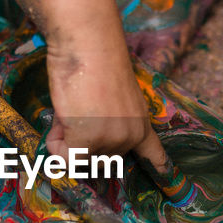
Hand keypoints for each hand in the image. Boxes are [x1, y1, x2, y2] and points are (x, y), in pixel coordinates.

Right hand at [44, 38, 151, 159]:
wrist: (90, 44)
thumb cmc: (94, 63)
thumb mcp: (109, 101)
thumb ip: (102, 124)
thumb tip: (79, 147)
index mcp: (140, 122)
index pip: (154, 154)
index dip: (157, 167)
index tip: (167, 178)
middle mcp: (131, 135)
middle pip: (97, 158)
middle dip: (78, 140)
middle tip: (75, 110)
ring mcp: (112, 140)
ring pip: (79, 158)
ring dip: (65, 138)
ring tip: (70, 108)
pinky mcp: (90, 141)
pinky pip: (65, 157)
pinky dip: (55, 143)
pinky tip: (62, 117)